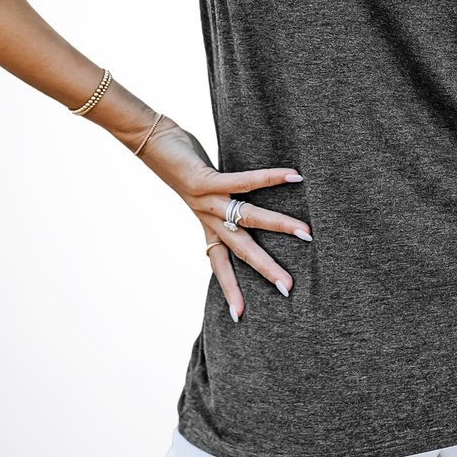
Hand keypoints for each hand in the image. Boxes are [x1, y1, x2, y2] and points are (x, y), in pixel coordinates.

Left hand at [135, 117, 311, 320]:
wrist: (149, 141)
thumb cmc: (182, 163)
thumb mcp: (203, 190)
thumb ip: (224, 200)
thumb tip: (247, 203)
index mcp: (207, 225)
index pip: (220, 264)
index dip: (230, 288)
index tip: (240, 316)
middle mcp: (207, 217)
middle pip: (241, 249)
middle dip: (265, 269)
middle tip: (288, 289)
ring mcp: (207, 199)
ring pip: (249, 217)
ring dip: (280, 226)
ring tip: (307, 234)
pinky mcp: (206, 178)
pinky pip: (244, 181)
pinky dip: (270, 179)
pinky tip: (294, 177)